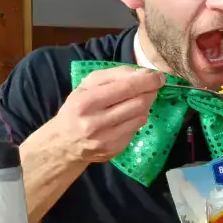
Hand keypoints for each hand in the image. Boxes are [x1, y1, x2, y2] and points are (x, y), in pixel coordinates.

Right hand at [49, 67, 164, 164]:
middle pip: (138, 103)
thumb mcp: (87, 85)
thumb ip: (113, 75)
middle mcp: (95, 121)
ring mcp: (106, 138)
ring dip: (146, 105)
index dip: (147, 80)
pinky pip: (136, 129)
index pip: (125, 87)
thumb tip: (143, 73)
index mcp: (86, 101)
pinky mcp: (114, 149)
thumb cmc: (77, 108)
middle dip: (151, 91)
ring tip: (140, 99)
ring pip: (141, 116)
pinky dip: (138, 119)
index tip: (159, 76)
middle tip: (154, 86)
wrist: (64, 143)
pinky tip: (129, 116)